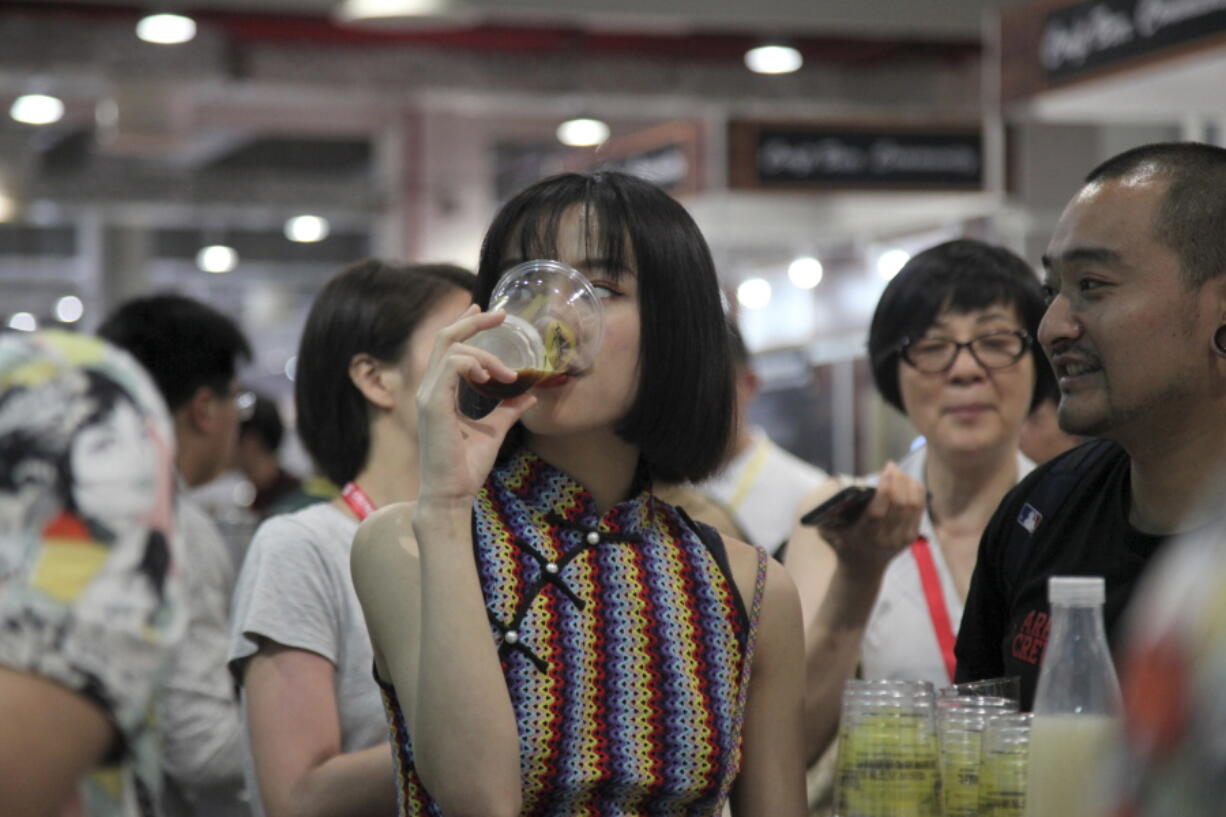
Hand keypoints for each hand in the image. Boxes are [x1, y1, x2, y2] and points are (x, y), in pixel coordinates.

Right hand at [414, 305, 536, 507]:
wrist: (451, 496)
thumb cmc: (465, 468)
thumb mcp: (494, 431)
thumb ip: (507, 409)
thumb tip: (529, 394)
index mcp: (438, 393)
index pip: (446, 347)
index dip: (466, 325)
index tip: (488, 313)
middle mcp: (429, 389)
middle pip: (444, 338)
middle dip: (473, 321)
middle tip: (502, 316)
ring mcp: (428, 396)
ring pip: (452, 349)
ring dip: (486, 355)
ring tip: (509, 375)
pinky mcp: (433, 406)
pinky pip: (452, 366)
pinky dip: (474, 364)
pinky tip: (493, 378)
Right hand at [820, 462, 923, 579]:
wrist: (863, 569)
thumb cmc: (844, 543)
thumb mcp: (831, 530)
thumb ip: (830, 513)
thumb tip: (833, 487)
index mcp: (865, 536)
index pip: (878, 511)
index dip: (885, 488)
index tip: (887, 468)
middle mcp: (886, 539)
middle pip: (900, 504)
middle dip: (898, 480)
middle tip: (891, 466)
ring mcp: (901, 539)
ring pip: (913, 504)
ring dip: (908, 483)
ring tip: (899, 472)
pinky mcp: (912, 536)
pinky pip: (919, 508)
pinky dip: (917, 492)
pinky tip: (909, 481)